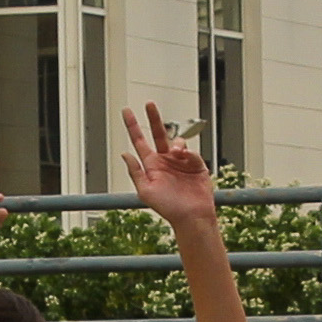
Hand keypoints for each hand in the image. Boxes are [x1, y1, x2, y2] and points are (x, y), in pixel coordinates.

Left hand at [119, 102, 219, 231]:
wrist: (192, 217)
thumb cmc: (168, 208)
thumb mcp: (145, 191)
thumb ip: (135, 171)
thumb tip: (125, 153)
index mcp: (151, 165)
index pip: (140, 141)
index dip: (133, 126)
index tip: (127, 112)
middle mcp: (165, 161)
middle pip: (158, 134)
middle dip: (154, 118)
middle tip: (149, 104)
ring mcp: (181, 162)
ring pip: (177, 142)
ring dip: (176, 144)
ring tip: (177, 153)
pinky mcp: (196, 165)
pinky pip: (192, 152)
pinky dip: (188, 153)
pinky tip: (186, 158)